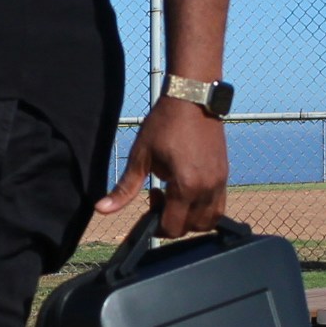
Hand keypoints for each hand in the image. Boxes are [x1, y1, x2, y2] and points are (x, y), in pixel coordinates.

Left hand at [100, 94, 229, 236]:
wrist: (192, 98)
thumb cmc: (165, 124)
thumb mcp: (140, 157)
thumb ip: (124, 189)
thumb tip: (100, 210)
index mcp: (186, 186)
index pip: (172, 227)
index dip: (156, 224)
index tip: (149, 199)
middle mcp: (207, 188)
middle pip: (190, 228)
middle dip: (172, 221)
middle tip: (159, 195)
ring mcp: (219, 182)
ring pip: (208, 221)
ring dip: (190, 219)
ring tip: (176, 196)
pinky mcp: (225, 175)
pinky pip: (218, 206)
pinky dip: (203, 209)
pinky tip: (188, 190)